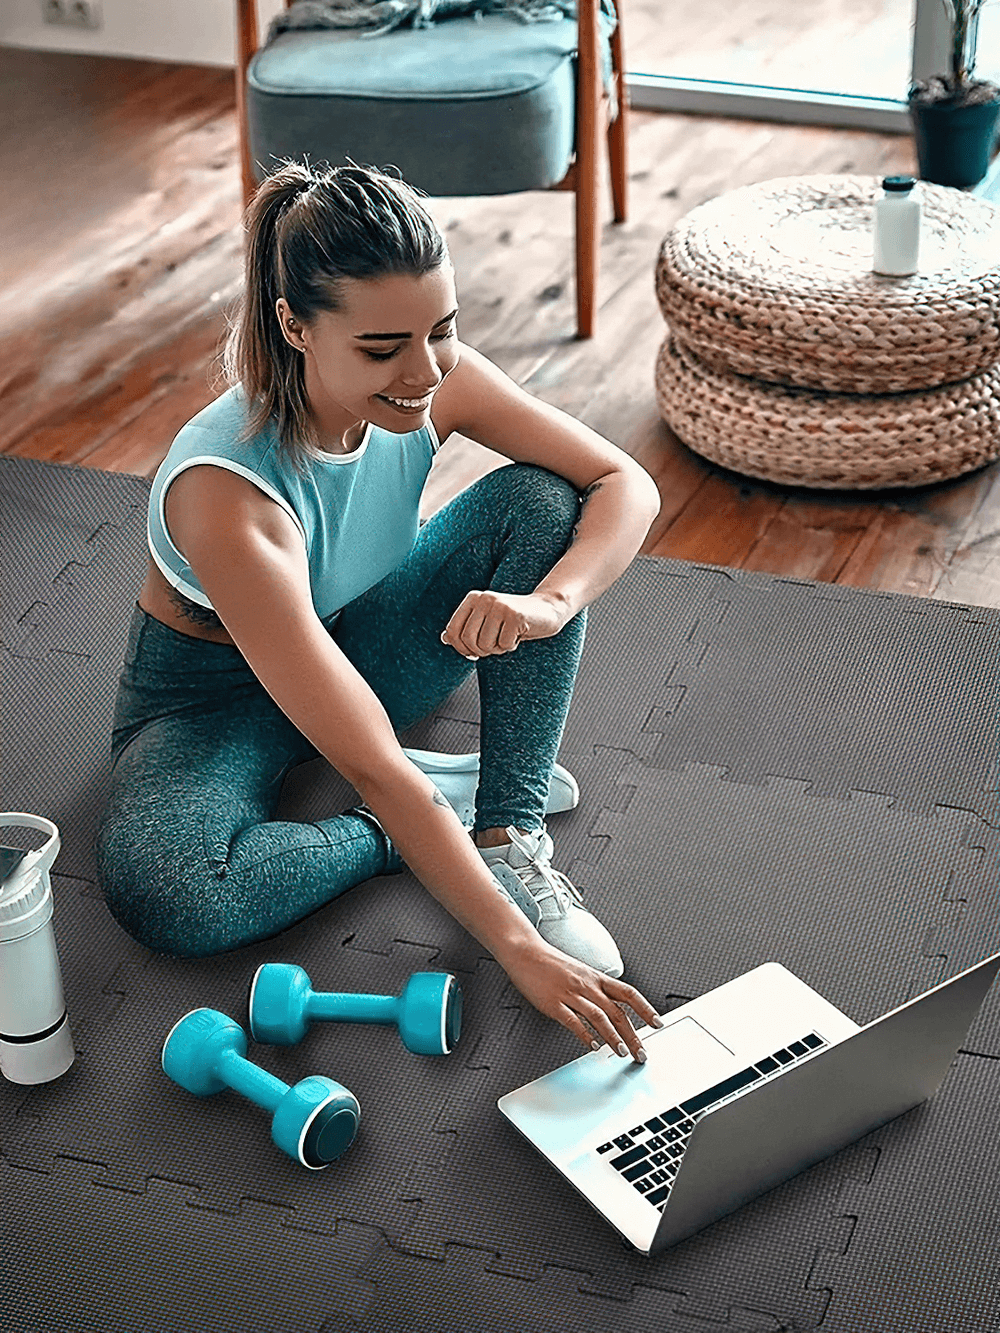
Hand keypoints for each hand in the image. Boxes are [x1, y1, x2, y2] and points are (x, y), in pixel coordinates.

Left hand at [439, 590, 567, 660]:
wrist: (546, 610)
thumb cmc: (512, 620)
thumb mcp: (486, 622)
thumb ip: (465, 628)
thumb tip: (444, 638)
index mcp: (473, 598)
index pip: (452, 631)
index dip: (461, 648)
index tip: (474, 652)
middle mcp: (484, 598)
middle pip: (468, 640)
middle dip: (481, 651)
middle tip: (494, 646)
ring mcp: (499, 606)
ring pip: (485, 644)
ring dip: (498, 648)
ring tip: (507, 637)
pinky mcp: (515, 615)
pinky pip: (504, 645)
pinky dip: (511, 646)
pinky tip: (518, 634)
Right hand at [499, 938, 663, 1061]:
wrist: (526, 953)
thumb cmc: (552, 963)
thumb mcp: (581, 972)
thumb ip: (596, 990)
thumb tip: (611, 1010)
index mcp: (596, 977)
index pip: (629, 993)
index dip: (646, 1009)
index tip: (657, 1023)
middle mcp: (587, 986)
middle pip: (618, 1012)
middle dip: (633, 1035)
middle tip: (641, 1052)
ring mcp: (571, 994)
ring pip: (599, 1017)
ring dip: (613, 1038)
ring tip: (622, 1052)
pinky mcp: (554, 1004)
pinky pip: (573, 1022)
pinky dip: (585, 1035)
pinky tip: (593, 1046)